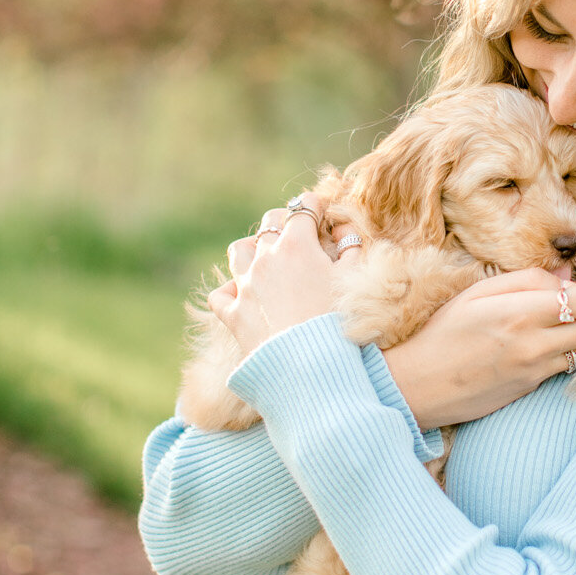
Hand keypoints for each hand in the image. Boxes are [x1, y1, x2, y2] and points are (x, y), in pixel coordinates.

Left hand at [207, 192, 339, 358]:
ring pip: (239, 250)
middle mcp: (266, 259)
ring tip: (265, 258)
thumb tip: (342, 229)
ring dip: (252, 249)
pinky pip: (221, 294)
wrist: (310, 367)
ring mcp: (245, 286)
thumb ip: (351, 246)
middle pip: (269, 223)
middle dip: (284, 221)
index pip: (303, 208)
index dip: (316, 207)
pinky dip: (230, 291)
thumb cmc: (339, 322)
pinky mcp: (232, 314)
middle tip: (298, 234)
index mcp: (297, 245)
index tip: (323, 214)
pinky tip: (242, 295)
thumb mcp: (354, 278)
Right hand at [382, 260, 575, 429]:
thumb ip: (528, 280)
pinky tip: (567, 328)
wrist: (419, 386)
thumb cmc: (442, 333)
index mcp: (522, 314)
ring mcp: (538, 370)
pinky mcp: (534, 386)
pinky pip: (572, 361)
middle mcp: (537, 345)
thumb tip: (566, 275)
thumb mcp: (478, 293)